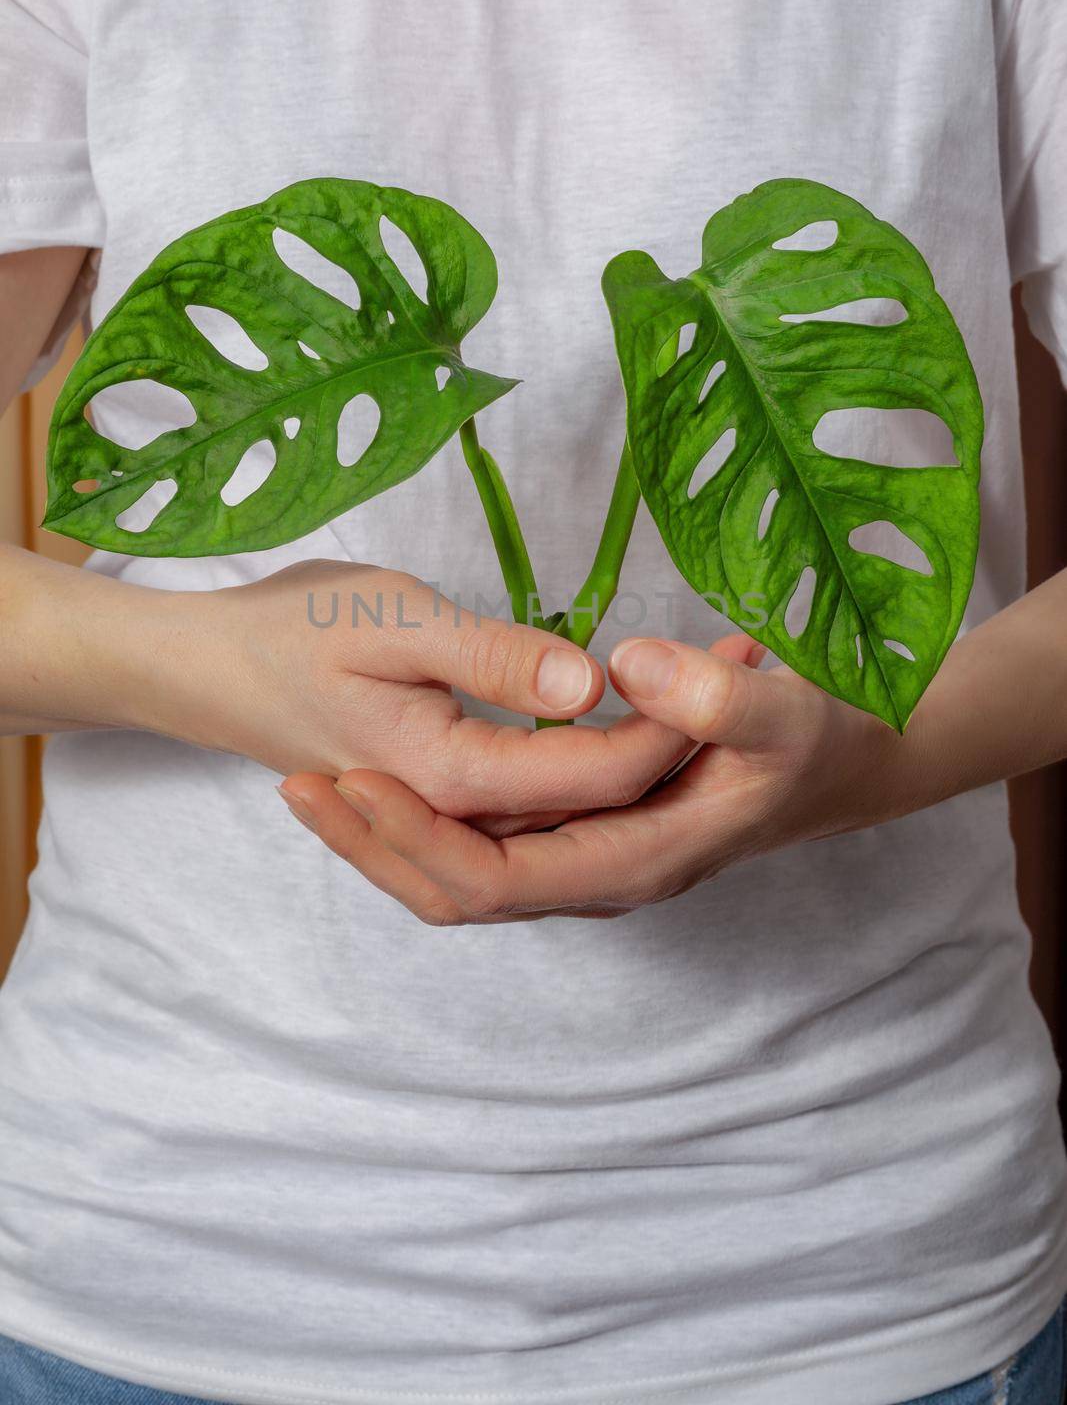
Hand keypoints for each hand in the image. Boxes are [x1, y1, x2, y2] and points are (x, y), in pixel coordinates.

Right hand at [155, 560, 694, 829]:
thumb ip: (494, 657)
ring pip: (570, 822)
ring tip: (709, 710)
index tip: (732, 656)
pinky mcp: (445, 804)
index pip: (596, 773)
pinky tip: (623, 740)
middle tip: (741, 667)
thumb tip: (591, 684)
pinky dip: (588, 787)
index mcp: (455, 776)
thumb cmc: (291, 632)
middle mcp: (461, 817)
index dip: (672, 724)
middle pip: (595, 812)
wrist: (208, 670)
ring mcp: (451, 820)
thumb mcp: (392, 618)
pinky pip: (536, 815)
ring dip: (638, 774)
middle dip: (674, 753)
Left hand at [279, 629, 934, 922]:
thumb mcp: (784, 712)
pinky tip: (376, 771)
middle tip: (299, 785)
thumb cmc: (813, 740)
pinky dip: (423, 815)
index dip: (420, 838)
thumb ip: (714, 697)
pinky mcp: (573, 826)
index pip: (496, 878)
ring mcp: (581, 855)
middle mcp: (593, 875)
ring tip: (312, 782)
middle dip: (377, 847)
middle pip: (457, 890)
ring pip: (460, 869)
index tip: (354, 779)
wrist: (839, 762)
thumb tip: (621, 672)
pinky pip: (480, 836)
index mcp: (631, 863)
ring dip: (388, 835)